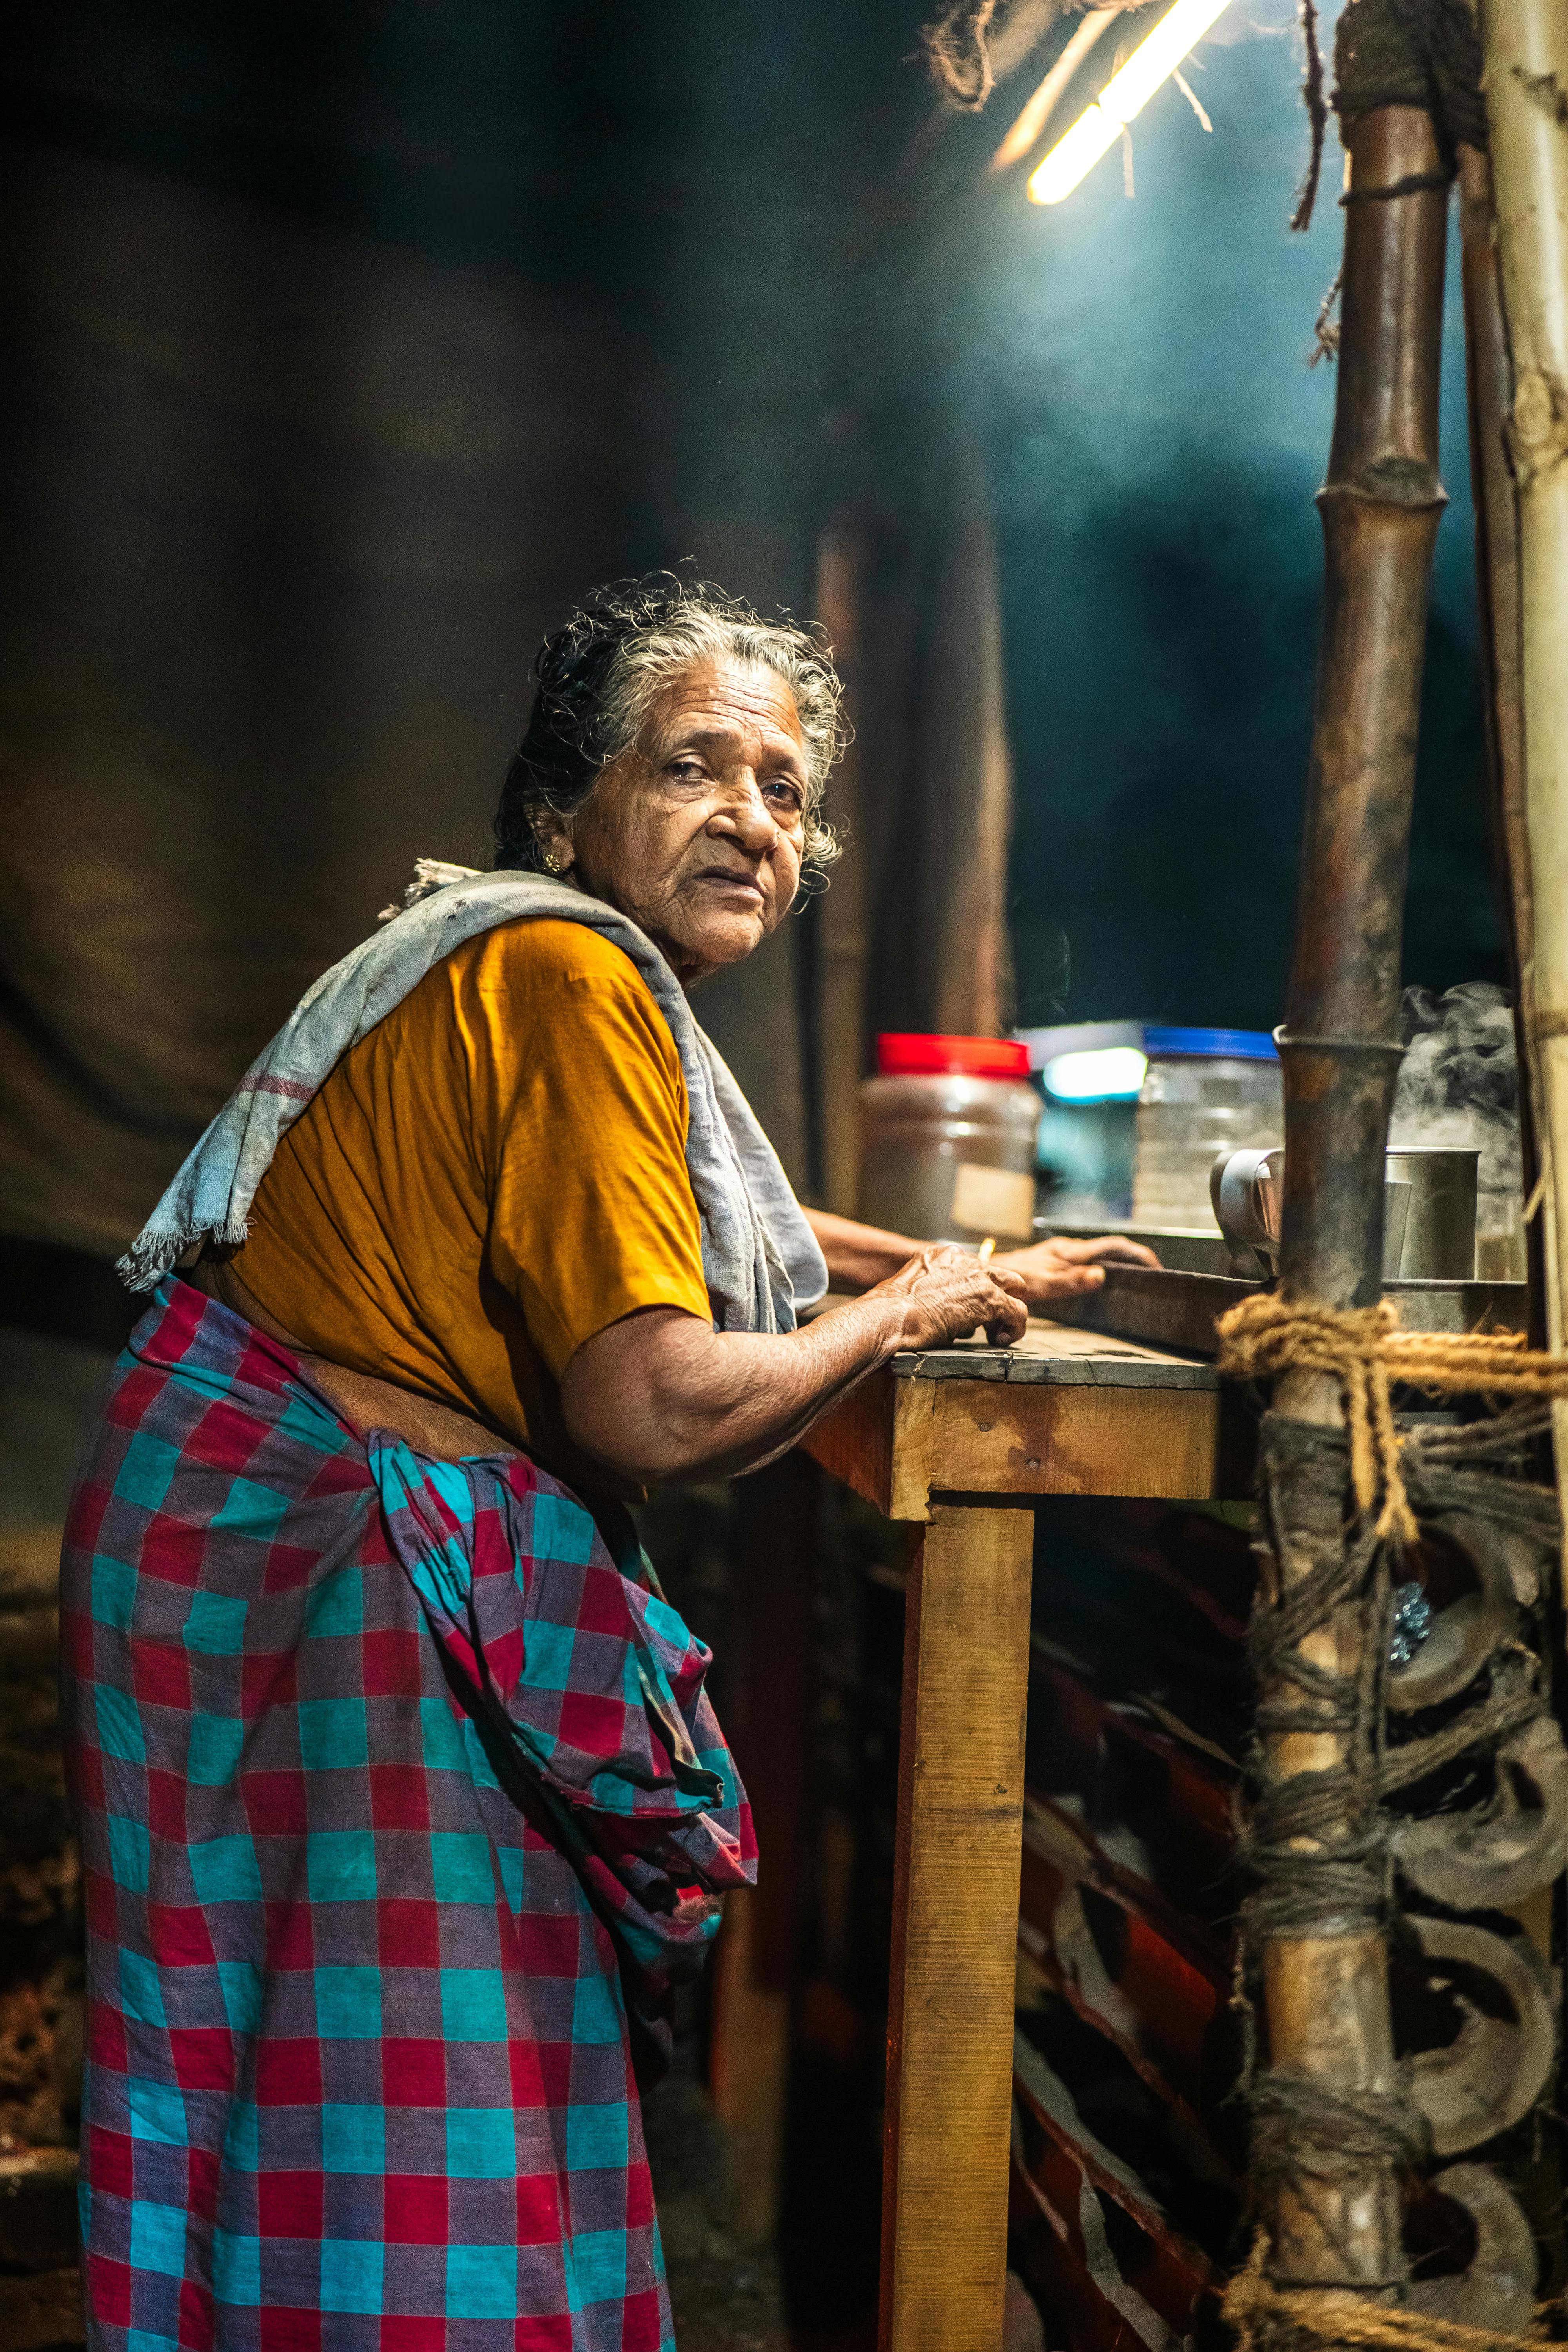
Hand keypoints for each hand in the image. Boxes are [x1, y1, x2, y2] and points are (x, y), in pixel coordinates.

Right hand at [865, 1244, 1028, 1350]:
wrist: (891, 1317)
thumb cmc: (891, 1313)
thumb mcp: (911, 1292)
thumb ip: (933, 1293)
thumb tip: (945, 1311)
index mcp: (941, 1256)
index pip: (972, 1269)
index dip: (974, 1292)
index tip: (968, 1310)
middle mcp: (963, 1259)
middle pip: (999, 1273)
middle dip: (999, 1295)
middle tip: (989, 1320)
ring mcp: (979, 1277)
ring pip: (1015, 1287)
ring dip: (1005, 1313)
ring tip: (993, 1334)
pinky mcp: (991, 1298)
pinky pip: (1018, 1312)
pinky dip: (1015, 1328)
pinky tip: (1002, 1340)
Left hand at [990, 1232, 1160, 1309]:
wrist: (993, 1271)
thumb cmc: (1017, 1278)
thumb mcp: (1044, 1284)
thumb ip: (1073, 1280)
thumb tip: (1102, 1275)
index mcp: (1071, 1251)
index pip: (1113, 1246)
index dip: (1137, 1254)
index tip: (1154, 1266)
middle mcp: (1070, 1248)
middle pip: (1111, 1247)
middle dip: (1134, 1257)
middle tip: (1152, 1274)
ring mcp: (1064, 1252)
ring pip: (1100, 1253)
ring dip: (1121, 1261)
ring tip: (1137, 1276)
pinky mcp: (1059, 1259)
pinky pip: (1089, 1259)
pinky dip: (1106, 1265)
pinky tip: (1106, 1278)